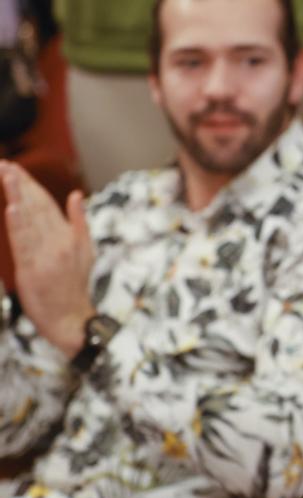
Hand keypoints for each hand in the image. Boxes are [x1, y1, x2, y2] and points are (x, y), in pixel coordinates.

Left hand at [0, 161, 93, 354]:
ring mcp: (46, 255)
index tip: (15, 168)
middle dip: (21, 184)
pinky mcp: (33, 269)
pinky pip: (24, 244)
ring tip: (8, 177)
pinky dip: (18, 225)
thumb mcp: (86, 251)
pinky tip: (12, 209)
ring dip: (19, 197)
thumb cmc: (74, 286)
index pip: (47, 203)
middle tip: (6, 165)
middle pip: (37, 207)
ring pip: (30, 220)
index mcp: (69, 236)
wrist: (70, 318)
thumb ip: (80, 221)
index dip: (31, 184)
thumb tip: (77, 195)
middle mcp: (58, 242)